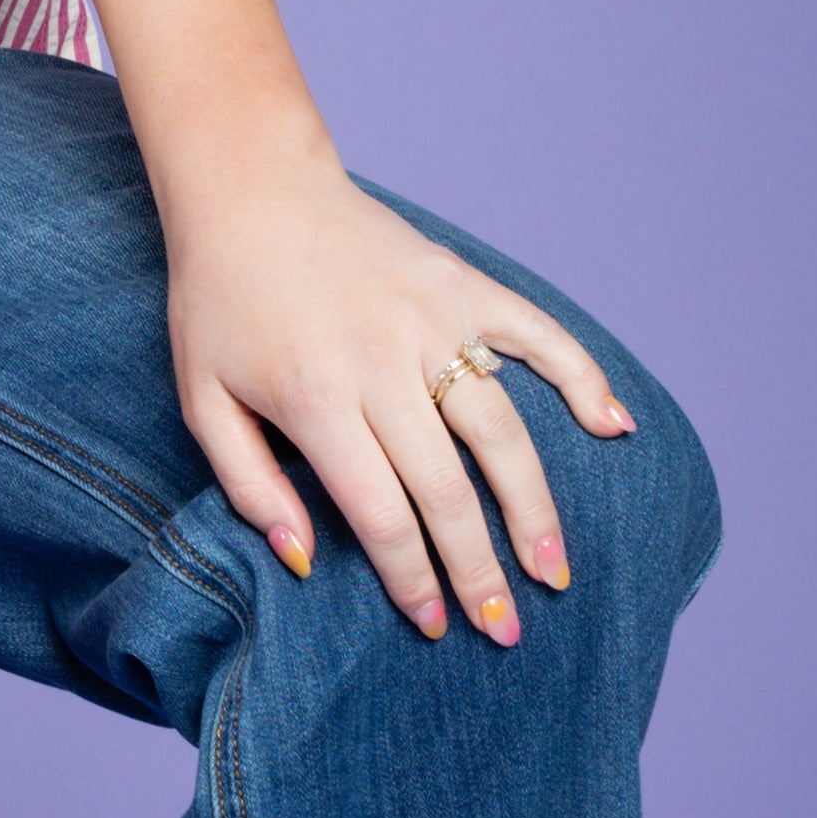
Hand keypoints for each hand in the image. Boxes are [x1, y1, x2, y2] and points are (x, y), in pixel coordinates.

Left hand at [159, 118, 635, 643]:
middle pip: (447, 491)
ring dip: (534, 508)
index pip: (381, 515)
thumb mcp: (202, 399)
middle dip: (479, 570)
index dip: (412, 579)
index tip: (434, 625)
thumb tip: (305, 561)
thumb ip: (249, 486)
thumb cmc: (219, 302)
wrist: (249, 188)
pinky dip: (582, 378)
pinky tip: (614, 427)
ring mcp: (432, 321)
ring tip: (552, 569)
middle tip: (504, 629)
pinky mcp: (461, 284)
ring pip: (502, 431)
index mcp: (317, 401)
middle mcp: (383, 365)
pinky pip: (537, 335)